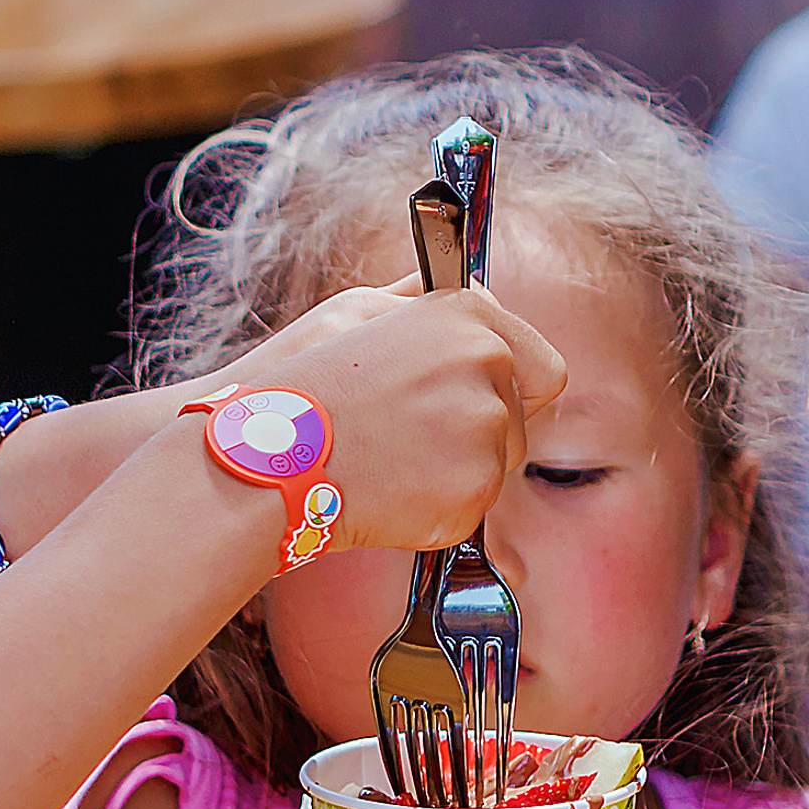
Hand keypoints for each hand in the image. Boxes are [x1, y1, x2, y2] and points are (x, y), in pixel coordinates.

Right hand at [257, 288, 564, 555]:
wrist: (266, 456)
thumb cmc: (303, 384)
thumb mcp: (359, 311)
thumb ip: (427, 306)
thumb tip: (474, 299)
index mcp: (469, 319)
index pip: (542, 366)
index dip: (512, 389)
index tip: (473, 402)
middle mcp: (490, 367)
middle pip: (519, 421)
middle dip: (478, 433)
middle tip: (410, 437)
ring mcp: (485, 432)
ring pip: (496, 467)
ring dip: (455, 471)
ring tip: (390, 461)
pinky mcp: (472, 493)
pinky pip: (471, 508)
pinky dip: (435, 509)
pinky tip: (388, 493)